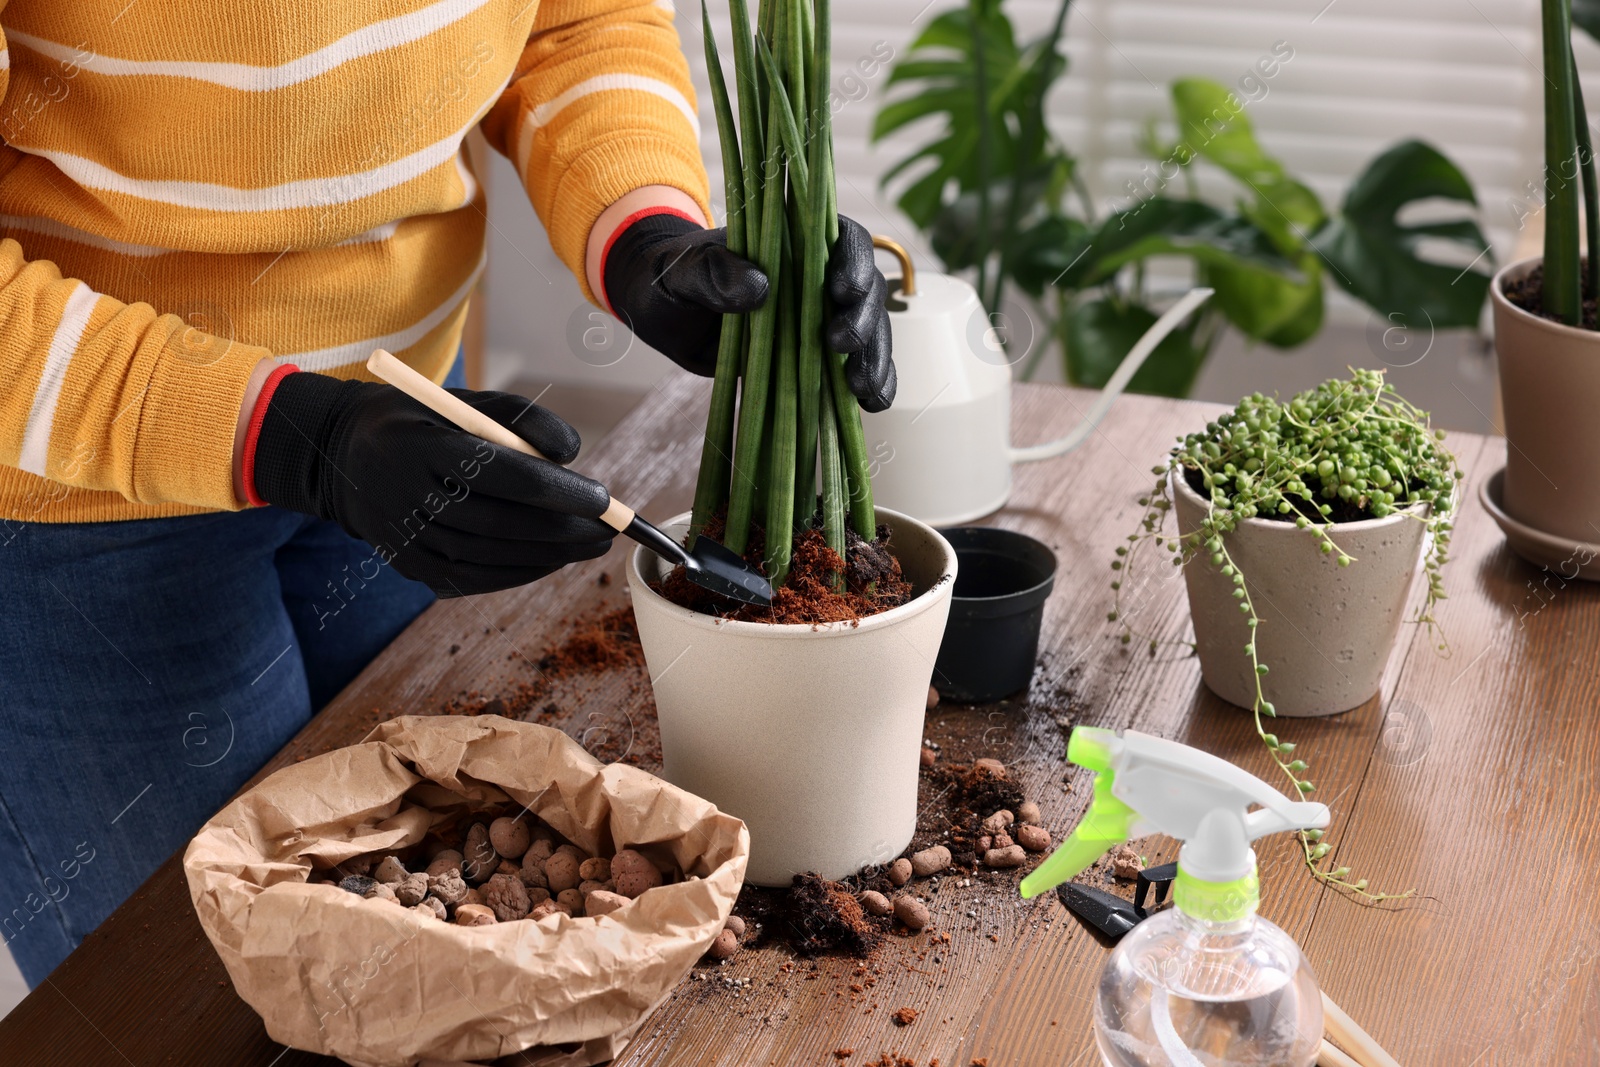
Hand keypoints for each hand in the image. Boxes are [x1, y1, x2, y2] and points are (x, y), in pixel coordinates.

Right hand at [248, 372, 614, 595]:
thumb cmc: (424, 423)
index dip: (558, 492)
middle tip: (608, 531)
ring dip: (550, 556)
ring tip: (589, 546)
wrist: (343, 458)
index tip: (603, 498)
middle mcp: (408, 498)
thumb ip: (523, 419)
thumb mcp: (467, 401)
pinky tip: (551, 560)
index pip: (502, 475)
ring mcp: (405, 539)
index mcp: (421, 448)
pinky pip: (475, 578)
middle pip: (501, 524)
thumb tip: (573, 454)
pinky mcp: (410, 566)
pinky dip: (520, 572)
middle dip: (564, 532)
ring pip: (492, 558)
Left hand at [603, 212, 896, 411]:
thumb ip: (712, 271)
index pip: (843, 239)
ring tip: (864, 391)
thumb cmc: (673, 279)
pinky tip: (873, 404)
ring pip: (868, 332)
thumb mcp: (681, 271)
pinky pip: (854, 367)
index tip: (840, 290)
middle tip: (840, 344)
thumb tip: (758, 288)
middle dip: (863, 319)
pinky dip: (871, 385)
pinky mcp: (815, 357)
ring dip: (874, 359)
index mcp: (793, 241)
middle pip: (865, 290)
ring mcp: (820, 319)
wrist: (665, 313)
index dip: (852, 261)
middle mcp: (817, 277)